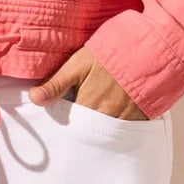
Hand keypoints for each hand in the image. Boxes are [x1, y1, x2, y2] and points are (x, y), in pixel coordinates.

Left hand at [28, 45, 149, 119]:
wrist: (150, 51)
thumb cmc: (111, 53)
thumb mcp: (79, 63)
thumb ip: (56, 83)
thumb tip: (33, 98)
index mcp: (86, 106)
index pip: (68, 122)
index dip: (65, 114)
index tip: (65, 107)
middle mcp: (104, 120)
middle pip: (86, 129)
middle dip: (81, 122)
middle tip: (82, 105)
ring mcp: (123, 123)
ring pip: (103, 132)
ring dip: (98, 123)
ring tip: (99, 107)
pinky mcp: (139, 122)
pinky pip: (123, 131)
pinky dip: (117, 124)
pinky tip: (116, 110)